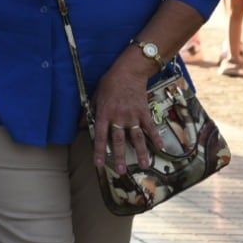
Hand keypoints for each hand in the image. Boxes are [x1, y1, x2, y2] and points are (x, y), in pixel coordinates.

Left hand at [91, 51, 165, 174]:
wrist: (128, 72)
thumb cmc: (109, 84)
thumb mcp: (95, 97)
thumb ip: (89, 113)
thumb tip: (81, 126)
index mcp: (104, 114)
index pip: (100, 136)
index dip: (99, 151)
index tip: (99, 164)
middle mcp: (118, 117)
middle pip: (119, 140)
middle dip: (120, 156)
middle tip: (122, 171)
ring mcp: (133, 115)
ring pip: (137, 137)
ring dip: (141, 152)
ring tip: (145, 166)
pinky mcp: (144, 112)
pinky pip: (151, 127)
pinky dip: (156, 138)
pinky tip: (161, 148)